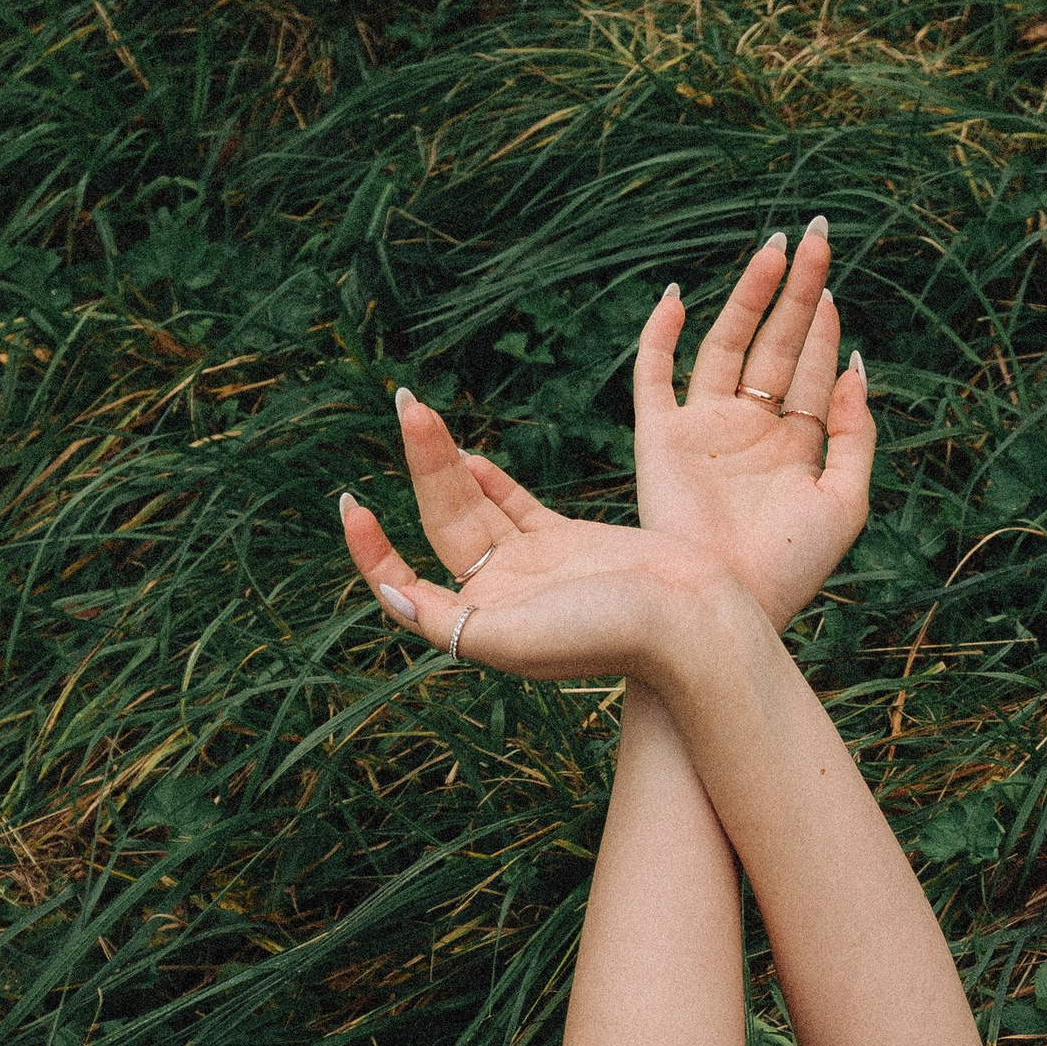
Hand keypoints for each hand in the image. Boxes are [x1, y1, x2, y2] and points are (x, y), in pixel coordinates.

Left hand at [341, 392, 721, 686]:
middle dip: (421, 467)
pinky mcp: (564, 543)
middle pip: (443, 525)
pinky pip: (511, 506)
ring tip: (421, 413)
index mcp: (482, 626)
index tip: (354, 506)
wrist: (692, 620)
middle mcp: (501, 597)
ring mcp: (532, 568)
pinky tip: (465, 455)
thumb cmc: (608, 635)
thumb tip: (390, 596)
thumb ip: (448, 622)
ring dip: (446, 463)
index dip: (373, 551)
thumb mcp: (514, 639)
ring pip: (473, 508)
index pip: (406, 586)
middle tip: (408, 406)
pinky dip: (486, 481)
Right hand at [632, 224, 875, 625]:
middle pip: (774, 343)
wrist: (729, 605)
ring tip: (774, 248)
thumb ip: (856, 433)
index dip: (823, 325)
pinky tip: (675, 295)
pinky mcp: (660, 438)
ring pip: (725, 345)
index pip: (811, 369)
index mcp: (793, 445)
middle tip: (816, 235)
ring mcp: (703, 429)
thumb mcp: (846, 501)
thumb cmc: (791, 567)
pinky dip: (658, 335)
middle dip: (796, 292)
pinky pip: (653, 376)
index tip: (832, 283)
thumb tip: (857, 363)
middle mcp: (748, 429)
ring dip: (748, 296)